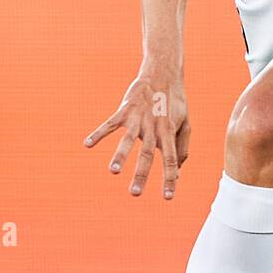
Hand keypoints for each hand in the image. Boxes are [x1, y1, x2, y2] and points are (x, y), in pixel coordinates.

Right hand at [84, 73, 190, 198]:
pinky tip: (87, 144)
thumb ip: (182, 147)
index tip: (167, 198)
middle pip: (148, 154)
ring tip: (113, 171)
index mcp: (169, 133)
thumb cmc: (174, 102)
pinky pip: (110, 123)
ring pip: (128, 140)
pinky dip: (98, 133)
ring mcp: (138, 118)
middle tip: (135, 194)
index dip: (170, 178)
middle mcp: (154, 127)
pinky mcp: (125, 110)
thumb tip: (179, 171)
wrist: (162, 74)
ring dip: (120, 155)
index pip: (172, 160)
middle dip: (141, 174)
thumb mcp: (185, 123)